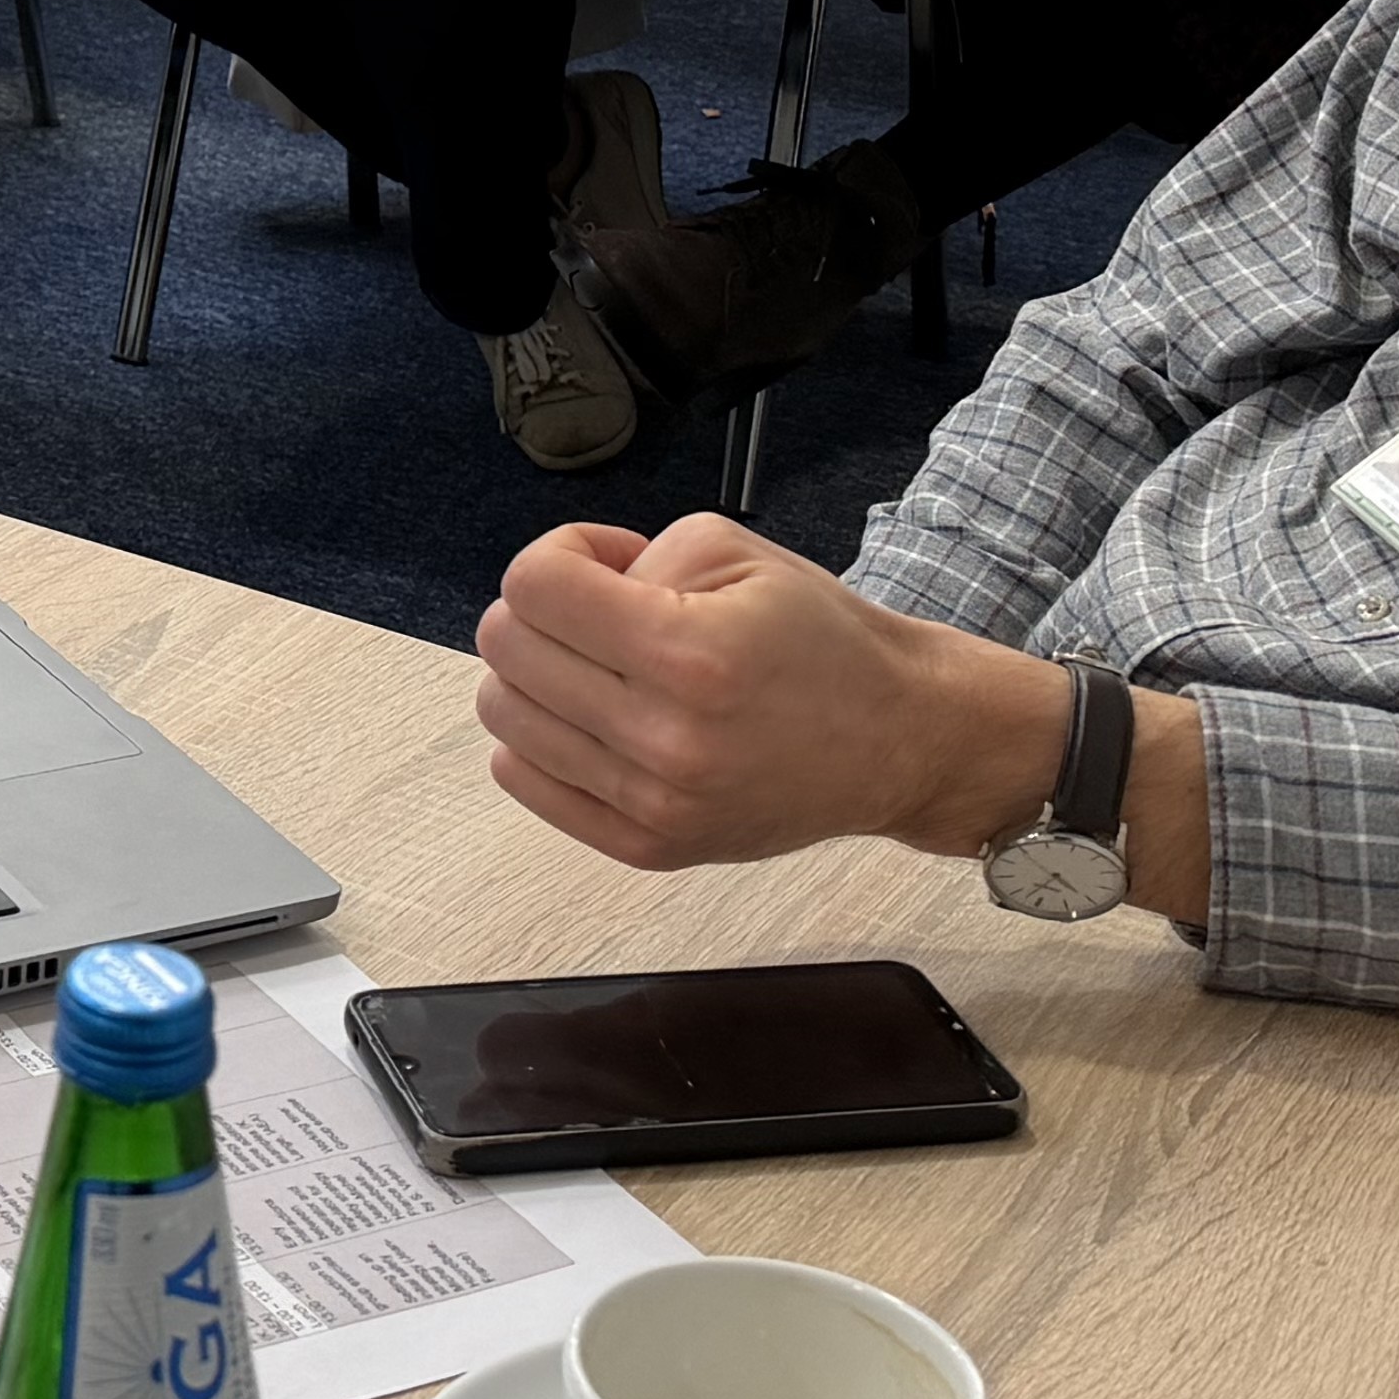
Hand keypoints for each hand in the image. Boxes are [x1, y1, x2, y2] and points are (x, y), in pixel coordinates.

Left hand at [472, 514, 1075, 874]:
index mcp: (688, 652)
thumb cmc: (820, 641)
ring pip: (503, 716)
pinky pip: (523, 781)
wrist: (896, 740)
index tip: (606, 564)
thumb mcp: (735, 550)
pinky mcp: (646, 848)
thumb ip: (632, 555)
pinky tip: (594, 716)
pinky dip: (538, 738)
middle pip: (504, 647)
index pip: (533, 586)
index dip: (559, 554)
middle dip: (542, 609)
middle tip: (603, 612)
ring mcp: (652, 804)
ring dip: (536, 673)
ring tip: (603, 666)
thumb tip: (560, 592)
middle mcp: (663, 737)